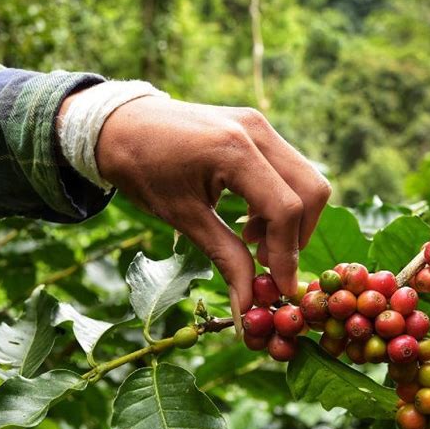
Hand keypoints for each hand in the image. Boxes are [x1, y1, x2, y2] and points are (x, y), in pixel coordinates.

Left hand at [90, 97, 330, 306]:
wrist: (119, 125)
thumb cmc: (142, 169)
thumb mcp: (182, 217)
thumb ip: (224, 257)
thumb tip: (247, 303)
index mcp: (234, 150)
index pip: (285, 209)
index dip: (287, 256)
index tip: (279, 289)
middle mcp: (256, 130)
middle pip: (311, 191)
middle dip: (297, 237)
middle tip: (267, 266)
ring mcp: (258, 125)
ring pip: (304, 180)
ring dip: (289, 220)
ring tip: (251, 244)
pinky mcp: (255, 128)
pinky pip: (287, 170)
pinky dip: (278, 202)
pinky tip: (248, 222)